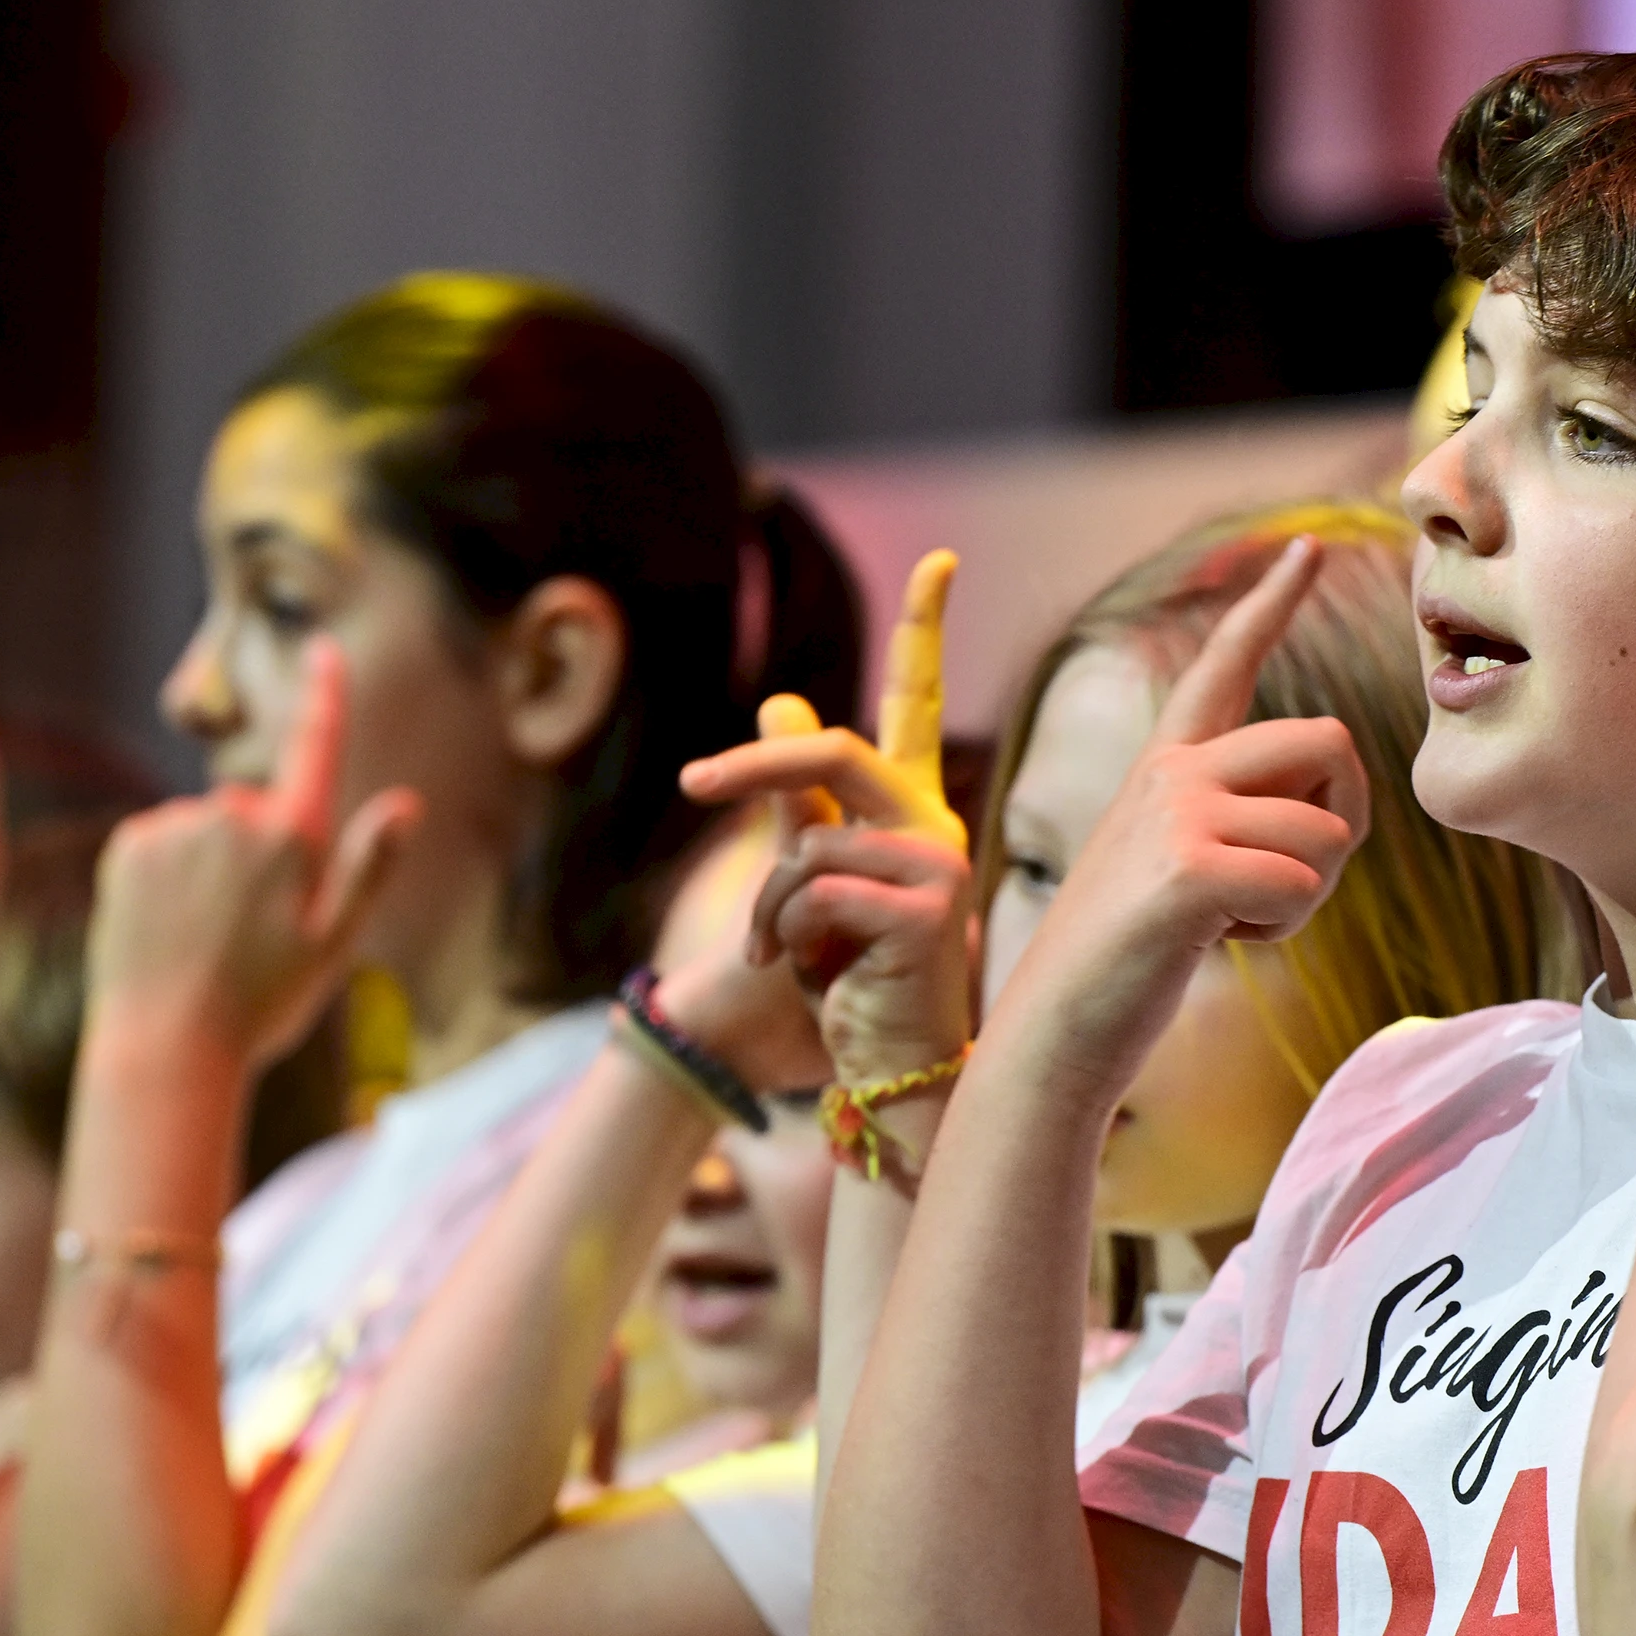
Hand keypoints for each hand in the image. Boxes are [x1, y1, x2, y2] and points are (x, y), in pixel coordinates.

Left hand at [87, 638, 419, 1068]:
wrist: (166, 1045)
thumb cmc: (263, 1003)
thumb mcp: (335, 943)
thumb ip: (369, 866)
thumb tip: (407, 802)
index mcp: (292, 839)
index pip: (315, 750)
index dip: (325, 697)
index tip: (325, 651)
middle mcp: (232, 818)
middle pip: (256, 808)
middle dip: (260, 847)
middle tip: (256, 926)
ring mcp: (174, 828)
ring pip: (207, 828)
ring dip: (211, 864)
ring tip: (207, 935)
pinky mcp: (127, 846)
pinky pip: (162, 839)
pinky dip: (168, 870)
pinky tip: (169, 922)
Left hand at [677, 550, 970, 1084]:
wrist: (892, 1073)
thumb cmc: (855, 982)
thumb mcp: (813, 881)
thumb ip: (800, 794)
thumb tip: (780, 693)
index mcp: (910, 811)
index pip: (915, 704)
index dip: (927, 629)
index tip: (943, 561)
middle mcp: (933, 827)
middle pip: (833, 752)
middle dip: (757, 767)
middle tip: (693, 786)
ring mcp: (937, 866)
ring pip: (808, 846)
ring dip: (770, 909)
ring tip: (786, 957)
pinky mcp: (927, 910)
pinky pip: (816, 892)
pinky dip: (788, 935)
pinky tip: (815, 974)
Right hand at [979, 540, 1367, 1084]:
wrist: (1056, 1033)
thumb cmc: (1128, 964)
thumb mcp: (1183, 870)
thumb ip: (1240, 822)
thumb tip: (1332, 810)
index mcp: (1167, 763)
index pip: (1225, 662)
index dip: (1270, 602)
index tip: (1303, 545)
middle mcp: (1172, 770)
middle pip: (1331, 742)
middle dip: (1343, 817)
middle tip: (1286, 883)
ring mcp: (1177, 814)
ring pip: (1329, 829)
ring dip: (1308, 895)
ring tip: (1231, 923)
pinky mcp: (1189, 870)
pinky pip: (1303, 882)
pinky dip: (1283, 928)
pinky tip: (1218, 943)